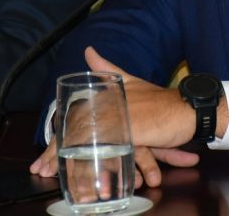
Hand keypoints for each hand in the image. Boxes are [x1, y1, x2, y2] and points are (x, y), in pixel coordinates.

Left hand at [29, 46, 201, 186]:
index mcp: (105, 96)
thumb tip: (88, 51)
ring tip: (56, 178)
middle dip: (54, 153)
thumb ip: (109, 69)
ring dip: (69, 164)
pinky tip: (84, 178)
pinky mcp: (132, 131)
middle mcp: (108, 105)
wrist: (188, 110)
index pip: (72, 118)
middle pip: (73, 131)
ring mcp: (119, 117)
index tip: (43, 156)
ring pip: (85, 143)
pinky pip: (107, 150)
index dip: (56, 139)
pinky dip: (94, 165)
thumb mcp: (132, 82)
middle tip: (40, 169)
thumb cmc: (162, 103)